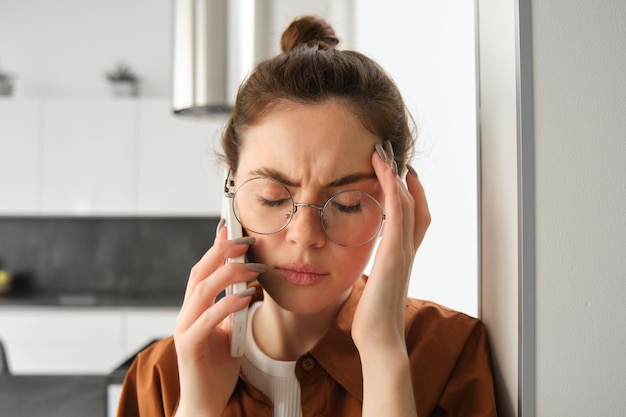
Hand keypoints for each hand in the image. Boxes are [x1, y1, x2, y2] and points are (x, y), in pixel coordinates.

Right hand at [173, 225, 261, 415]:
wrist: (205, 404)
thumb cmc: (217, 368)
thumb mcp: (228, 332)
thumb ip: (231, 310)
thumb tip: (245, 285)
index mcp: (195, 309)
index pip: (203, 270)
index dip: (216, 248)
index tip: (231, 228)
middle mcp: (186, 314)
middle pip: (200, 272)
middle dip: (222, 252)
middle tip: (246, 240)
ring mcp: (185, 329)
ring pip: (202, 290)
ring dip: (229, 273)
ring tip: (253, 266)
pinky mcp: (190, 346)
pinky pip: (209, 319)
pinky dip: (229, 303)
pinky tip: (248, 295)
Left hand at [352, 144, 430, 351]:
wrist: (380, 340)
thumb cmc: (374, 318)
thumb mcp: (377, 289)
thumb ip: (378, 274)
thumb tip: (371, 270)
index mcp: (402, 258)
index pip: (414, 218)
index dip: (411, 194)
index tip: (399, 175)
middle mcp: (407, 251)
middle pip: (415, 205)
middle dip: (405, 178)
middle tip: (392, 155)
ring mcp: (403, 252)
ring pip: (408, 204)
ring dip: (397, 177)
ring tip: (385, 155)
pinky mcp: (394, 255)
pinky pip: (398, 215)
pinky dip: (395, 191)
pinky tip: (387, 174)